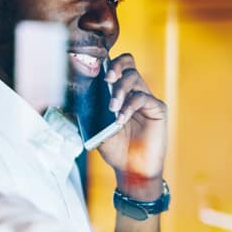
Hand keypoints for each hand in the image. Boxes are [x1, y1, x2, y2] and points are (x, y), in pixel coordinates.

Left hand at [98, 52, 167, 196]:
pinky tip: (121, 119)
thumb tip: (73, 97)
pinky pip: (144, 98)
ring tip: (112, 108)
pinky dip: (130, 106)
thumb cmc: (115, 149)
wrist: (131, 170)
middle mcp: (134, 91)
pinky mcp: (157, 109)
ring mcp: (147, 99)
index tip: (96, 68)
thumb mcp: (97, 128)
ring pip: (134, 78)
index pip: (116, 66)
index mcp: (120, 92)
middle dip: (116, 67)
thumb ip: (90, 112)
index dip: (108, 61)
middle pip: (129, 63)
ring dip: (120, 90)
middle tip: (106, 79)